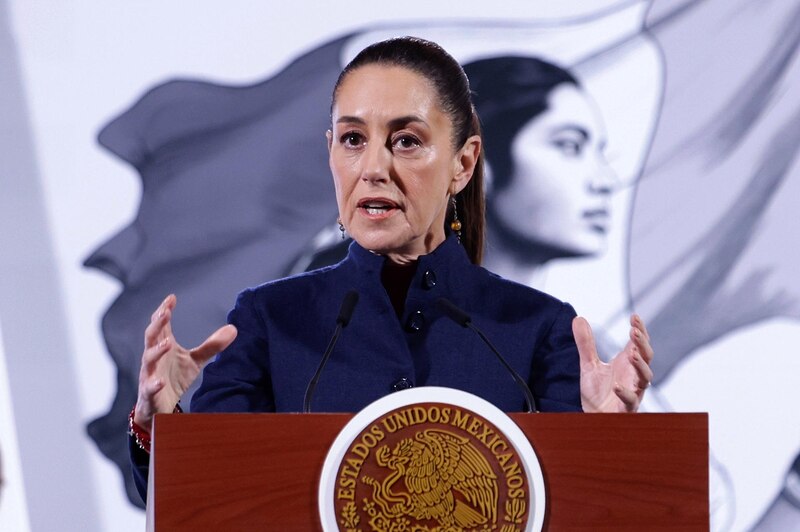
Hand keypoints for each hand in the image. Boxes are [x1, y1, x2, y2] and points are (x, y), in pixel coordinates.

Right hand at [133, 294, 236, 429]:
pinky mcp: (149, 393)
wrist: (160, 406)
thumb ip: (211, 345)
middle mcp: (153, 357)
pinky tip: (160, 382)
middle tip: (166, 312)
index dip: (164, 310)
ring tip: (167, 343)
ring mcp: (149, 374)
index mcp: (163, 345)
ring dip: (156, 350)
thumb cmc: (174, 378)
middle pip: (151, 336)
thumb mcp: (195, 360)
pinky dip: (154, 384)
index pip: (161, 325)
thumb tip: (234, 328)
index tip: (172, 298)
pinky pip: (149, 387)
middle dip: (157, 324)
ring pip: (148, 359)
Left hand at [574, 314, 653, 412]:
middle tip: (634, 330)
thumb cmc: (597, 393)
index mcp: (627, 364)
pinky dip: (626, 393)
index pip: (638, 343)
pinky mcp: (626, 408)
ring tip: (633, 354)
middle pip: (646, 357)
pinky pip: (631, 400)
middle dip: (642, 343)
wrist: (592, 418)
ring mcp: (633, 391)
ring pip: (645, 378)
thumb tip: (579, 318)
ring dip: (641, 365)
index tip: (634, 316)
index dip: (640, 330)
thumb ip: (586, 344)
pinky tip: (618, 386)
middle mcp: (634, 376)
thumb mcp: (588, 364)